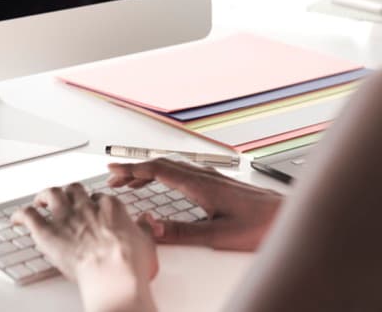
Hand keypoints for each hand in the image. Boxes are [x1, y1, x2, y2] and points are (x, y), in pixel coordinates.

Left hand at [13, 183, 157, 311]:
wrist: (113, 276)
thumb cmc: (130, 264)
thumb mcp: (147, 242)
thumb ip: (145, 228)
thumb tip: (148, 221)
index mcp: (110, 206)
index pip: (100, 197)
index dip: (94, 203)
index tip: (92, 208)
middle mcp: (85, 206)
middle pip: (74, 189)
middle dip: (69, 192)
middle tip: (65, 198)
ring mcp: (65, 216)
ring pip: (50, 193)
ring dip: (43, 195)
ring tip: (40, 200)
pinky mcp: (46, 231)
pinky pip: (28, 215)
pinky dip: (20, 214)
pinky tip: (16, 218)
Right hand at [108, 159, 281, 250]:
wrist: (288, 217)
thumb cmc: (260, 225)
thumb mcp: (217, 235)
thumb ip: (182, 232)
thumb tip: (152, 227)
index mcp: (199, 183)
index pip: (156, 169)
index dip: (131, 169)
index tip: (113, 170)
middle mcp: (203, 175)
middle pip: (160, 164)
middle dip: (134, 169)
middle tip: (114, 178)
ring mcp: (210, 177)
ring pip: (170, 167)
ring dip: (147, 171)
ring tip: (131, 181)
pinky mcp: (216, 183)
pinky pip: (180, 171)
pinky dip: (162, 174)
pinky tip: (162, 183)